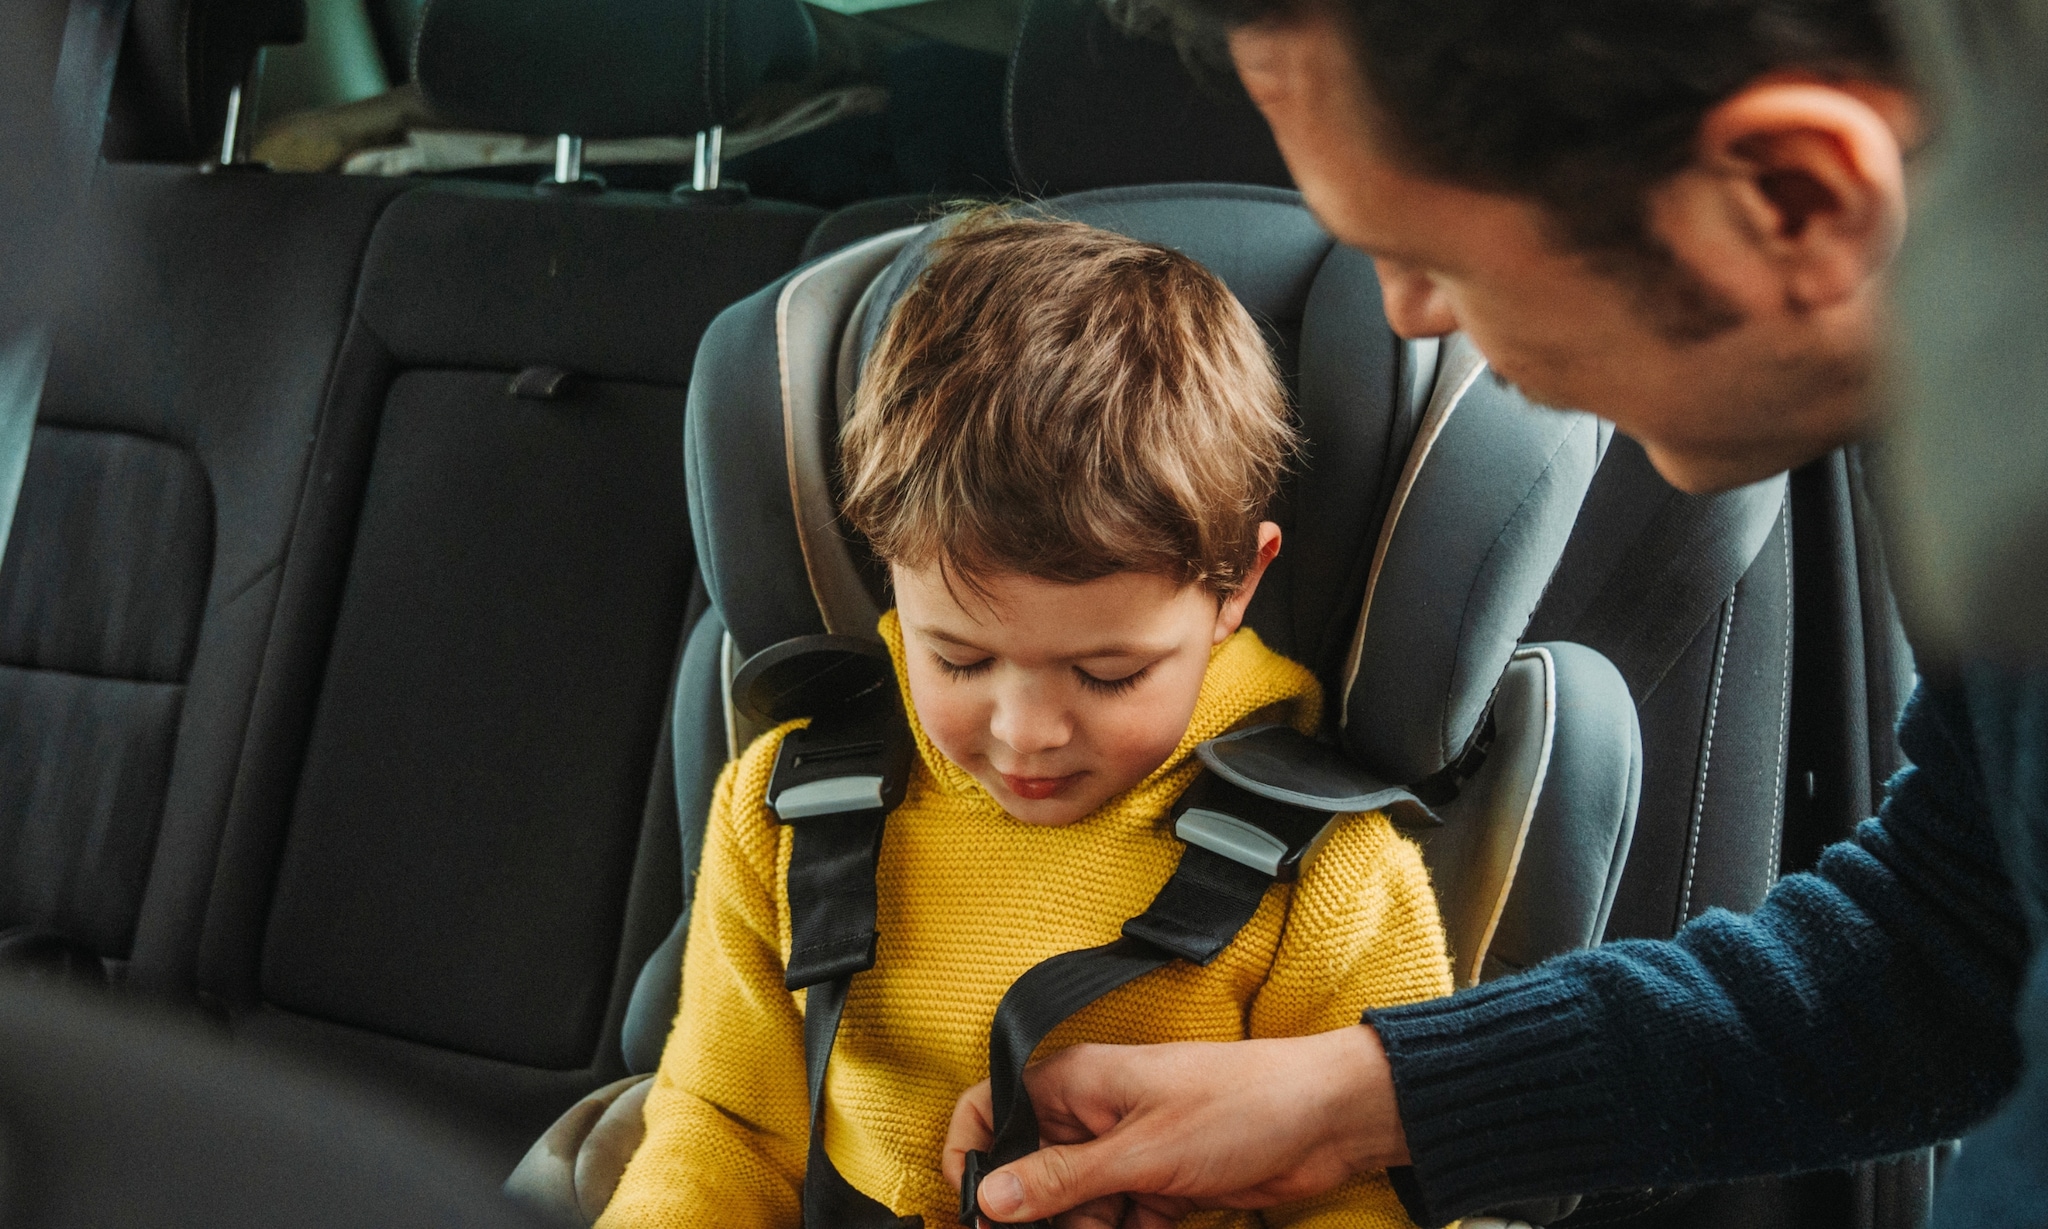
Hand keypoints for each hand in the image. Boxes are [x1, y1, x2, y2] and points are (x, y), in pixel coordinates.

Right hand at [942, 1025, 1408, 1227]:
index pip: (989, 1111)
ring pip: (1075, 1208)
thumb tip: (987, 1199)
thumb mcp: (1141, 1151)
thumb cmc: (1239, 1105)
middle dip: (1037, 1217)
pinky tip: (1150, 1225)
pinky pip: (1119, 1220)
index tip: (975, 1216)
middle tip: (1076, 1227)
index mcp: (1073, 1083)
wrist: (1330, 1120)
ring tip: (1127, 1218)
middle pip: (1030, 1175)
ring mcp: (1127, 1150)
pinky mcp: (1159, 1184)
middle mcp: (1091, 1114)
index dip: (970, 1160)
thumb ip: (1061, 1179)